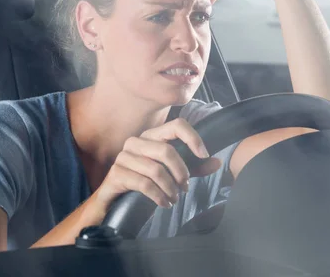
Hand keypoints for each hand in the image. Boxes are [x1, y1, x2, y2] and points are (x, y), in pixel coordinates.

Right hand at [93, 119, 220, 209]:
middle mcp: (135, 142)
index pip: (176, 125)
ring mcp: (123, 157)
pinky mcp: (116, 174)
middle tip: (185, 187)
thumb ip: (193, 168)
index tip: (204, 155)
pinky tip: (164, 203)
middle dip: (181, 172)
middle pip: (166, 150)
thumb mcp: (172, 176)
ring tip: (174, 199)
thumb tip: (217, 162)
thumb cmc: (143, 185)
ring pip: (155, 169)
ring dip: (170, 188)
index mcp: (150, 137)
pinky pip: (144, 184)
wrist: (112, 204)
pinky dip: (159, 196)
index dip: (193, 138)